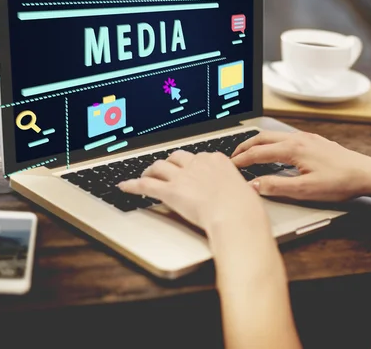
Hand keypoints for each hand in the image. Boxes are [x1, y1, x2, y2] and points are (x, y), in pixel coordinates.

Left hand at [118, 150, 266, 231]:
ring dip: (150, 170)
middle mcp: (198, 164)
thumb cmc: (244, 208)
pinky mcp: (170, 191)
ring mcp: (182, 176)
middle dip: (170, 162)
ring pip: (159, 167)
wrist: (235, 215)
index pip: (199, 156)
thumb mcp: (245, 191)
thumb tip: (241, 194)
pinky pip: (146, 185)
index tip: (189, 169)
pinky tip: (125, 186)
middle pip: (177, 157)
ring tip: (146, 174)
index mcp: (217, 160)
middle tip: (166, 169)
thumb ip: (236, 189)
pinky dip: (133, 185)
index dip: (191, 164)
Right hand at [231, 131, 370, 201]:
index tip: (229, 167)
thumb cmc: (339, 182)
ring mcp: (307, 137)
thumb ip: (276, 186)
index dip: (241, 160)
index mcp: (293, 149)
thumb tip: (253, 185)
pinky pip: (285, 137)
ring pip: (274, 136)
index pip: (258, 153)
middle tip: (232, 157)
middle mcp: (298, 138)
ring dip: (258, 143)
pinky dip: (271, 143)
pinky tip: (274, 151)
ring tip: (248, 152)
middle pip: (262, 138)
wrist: (367, 174)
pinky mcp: (314, 140)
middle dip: (244, 146)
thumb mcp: (305, 190)